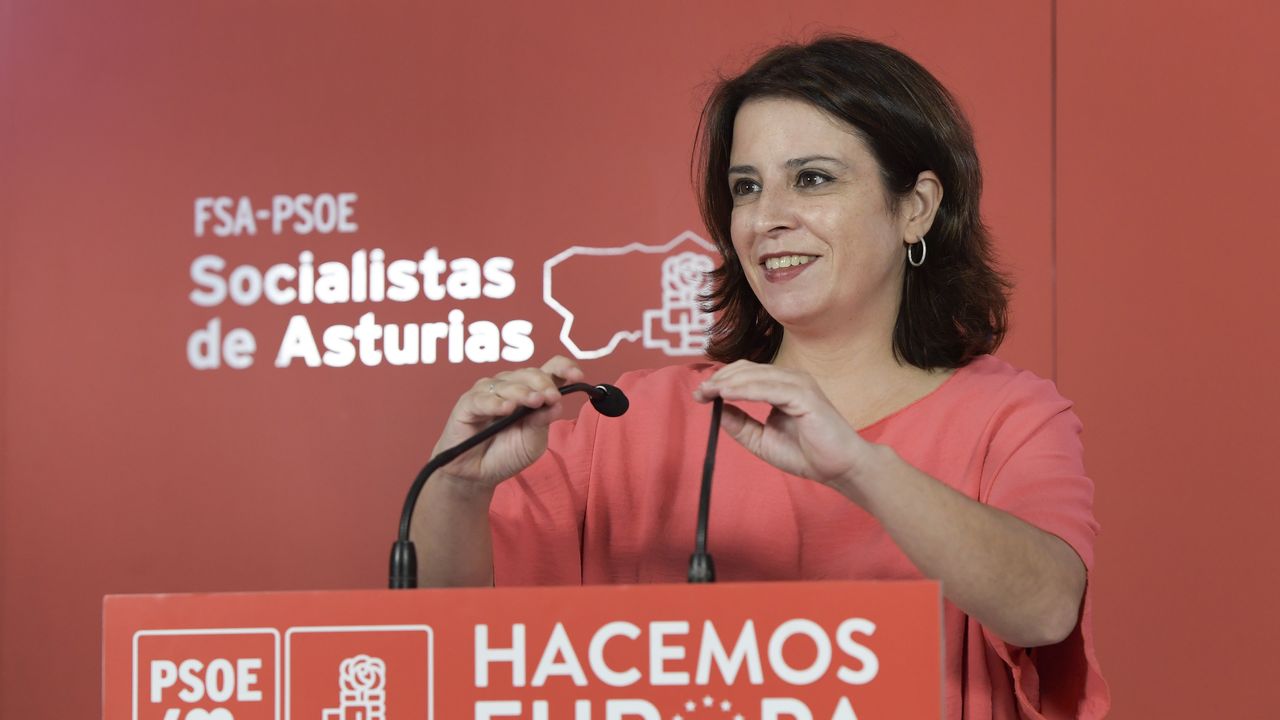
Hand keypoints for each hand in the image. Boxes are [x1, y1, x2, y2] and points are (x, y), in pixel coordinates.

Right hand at [432, 356, 584, 490]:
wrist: (479, 474)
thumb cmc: (507, 453)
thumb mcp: (533, 441)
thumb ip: (543, 422)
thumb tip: (557, 404)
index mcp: (532, 391)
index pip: (550, 369)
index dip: (564, 367)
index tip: (577, 377)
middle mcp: (511, 387)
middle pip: (529, 373)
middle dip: (543, 383)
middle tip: (551, 397)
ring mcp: (488, 393)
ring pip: (506, 384)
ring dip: (522, 391)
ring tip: (534, 401)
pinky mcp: (467, 405)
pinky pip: (481, 399)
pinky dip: (494, 403)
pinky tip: (506, 409)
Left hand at [693, 361, 871, 487]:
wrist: (839, 468)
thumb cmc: (806, 454)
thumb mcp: (762, 439)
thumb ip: (740, 424)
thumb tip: (715, 409)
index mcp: (782, 386)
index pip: (746, 374)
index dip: (721, 380)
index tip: (699, 393)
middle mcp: (790, 379)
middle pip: (747, 370)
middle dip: (720, 379)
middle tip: (699, 391)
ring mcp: (799, 384)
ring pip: (756, 376)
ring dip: (728, 382)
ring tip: (708, 391)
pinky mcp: (805, 395)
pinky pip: (769, 388)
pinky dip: (746, 390)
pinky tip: (727, 394)